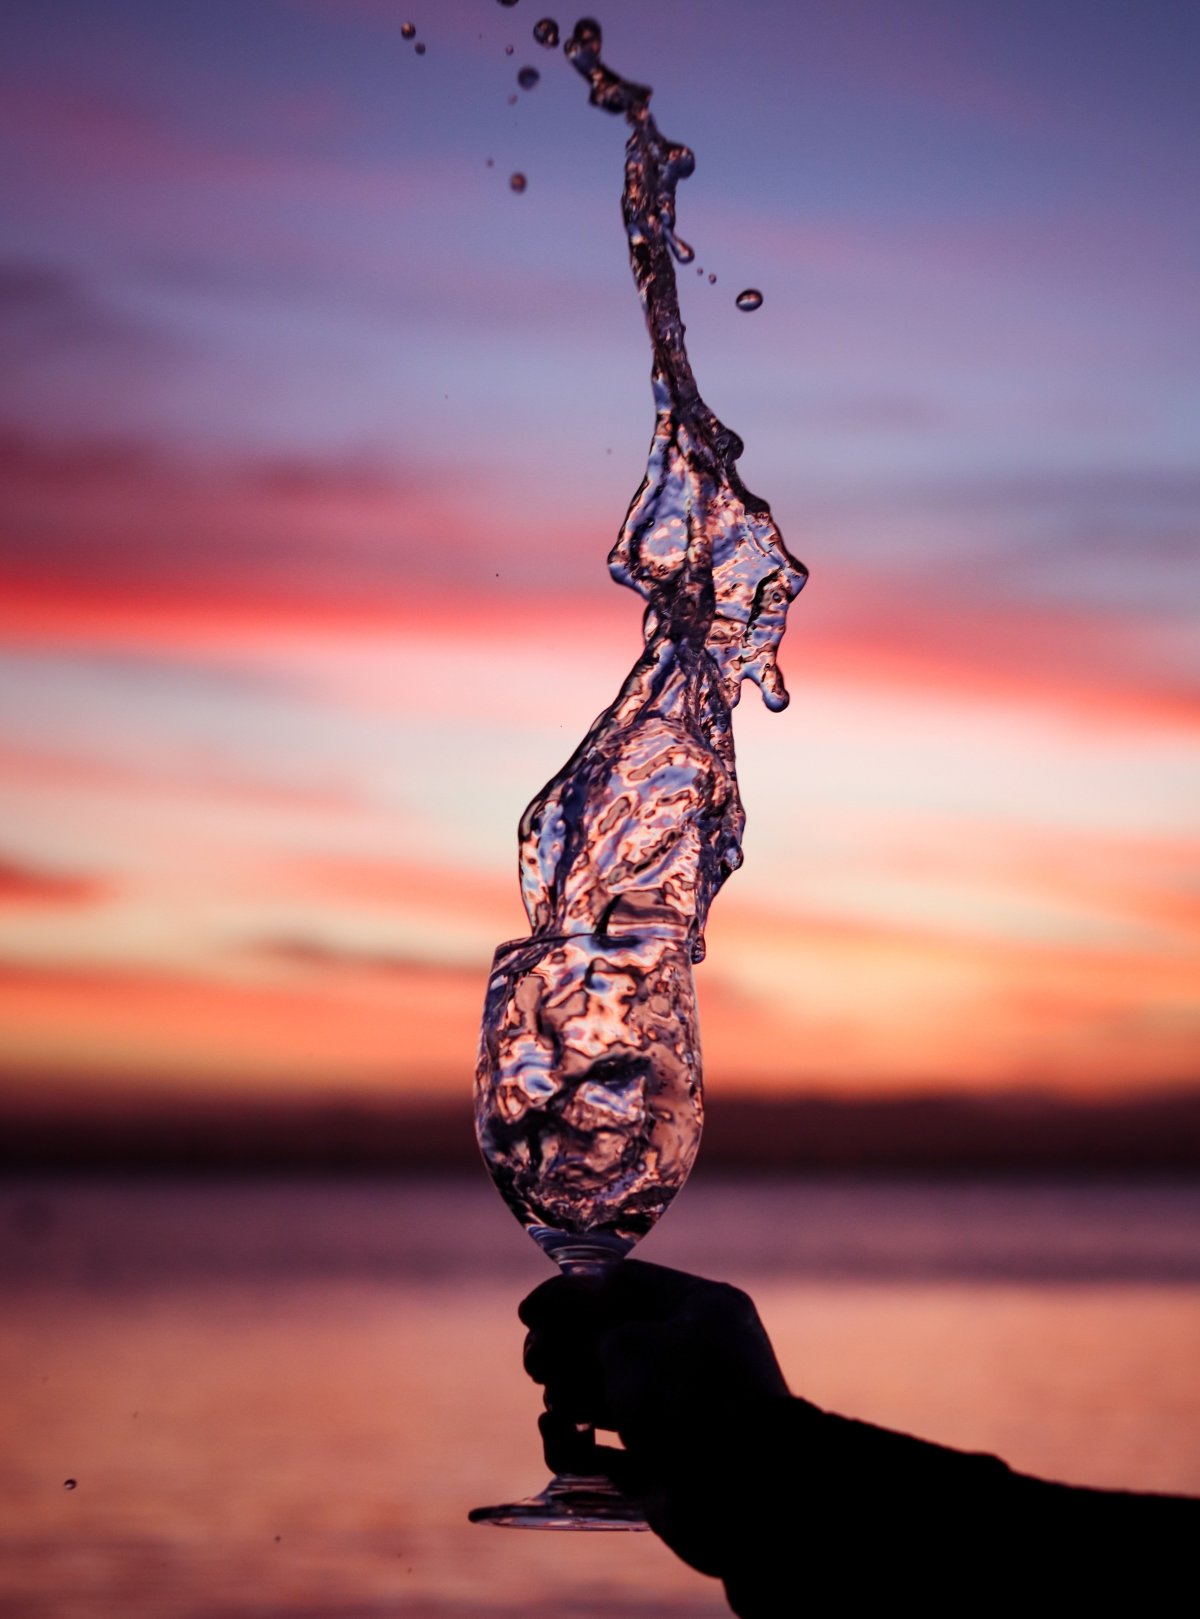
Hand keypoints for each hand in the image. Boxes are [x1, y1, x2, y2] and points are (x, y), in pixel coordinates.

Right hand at [519, 1259, 792, 1574]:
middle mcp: (690, 1354)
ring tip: (558, 1409)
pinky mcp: (660, 1463)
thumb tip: (545, 1312)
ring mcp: (675, 1411)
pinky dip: (577, 1444)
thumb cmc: (685, 1396)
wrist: (738, 1490)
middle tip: (538, 1366)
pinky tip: (563, 1440)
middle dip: (564, 1351)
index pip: (624, 1284)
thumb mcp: (626, 1342)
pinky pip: (607, 1448)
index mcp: (699, 1309)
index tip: (528, 1314)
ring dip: (567, 1398)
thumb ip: (580, 1322)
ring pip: (603, 1393)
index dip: (571, 1295)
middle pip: (607, 1340)